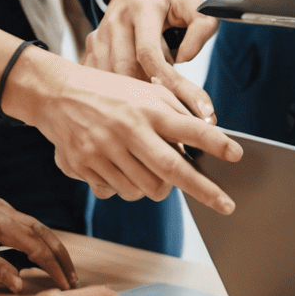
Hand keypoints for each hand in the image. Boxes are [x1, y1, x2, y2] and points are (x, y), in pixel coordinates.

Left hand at [0, 198, 78, 291]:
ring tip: (64, 274)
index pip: (34, 242)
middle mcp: (0, 211)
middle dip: (59, 256)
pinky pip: (21, 235)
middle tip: (74, 280)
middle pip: (41, 232)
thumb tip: (19, 283)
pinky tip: (39, 266)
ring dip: (49, 252)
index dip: (53, 265)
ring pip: (34, 232)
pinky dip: (34, 250)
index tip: (66, 286)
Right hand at [4, 49, 241, 213]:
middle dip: (204, 191)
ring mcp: (103, 150)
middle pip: (171, 170)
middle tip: (226, 205)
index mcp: (147, 108)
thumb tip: (207, 136)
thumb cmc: (111, 93)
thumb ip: (176, 112)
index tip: (236, 155)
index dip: (215, 143)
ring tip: (149, 167)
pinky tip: (120, 166)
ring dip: (156, 188)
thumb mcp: (146, 90)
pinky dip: (125, 186)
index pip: (188, 128)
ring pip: (144, 190)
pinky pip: (116, 192)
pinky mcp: (84, 166)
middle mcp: (127, 130)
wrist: (58, 94)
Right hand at [83, 0, 216, 120]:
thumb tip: (185, 58)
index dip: (172, 84)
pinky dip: (114, 97)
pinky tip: (132, 107)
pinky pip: (99, 80)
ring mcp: (100, 35)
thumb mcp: (194, 4)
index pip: (149, 53)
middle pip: (126, 72)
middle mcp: (116, 20)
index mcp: (142, 8)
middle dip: (149, 99)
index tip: (196, 108)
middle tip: (177, 119)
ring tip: (157, 114)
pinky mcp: (91, 48)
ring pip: (110, 80)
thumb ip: (202, 27)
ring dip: (131, 100)